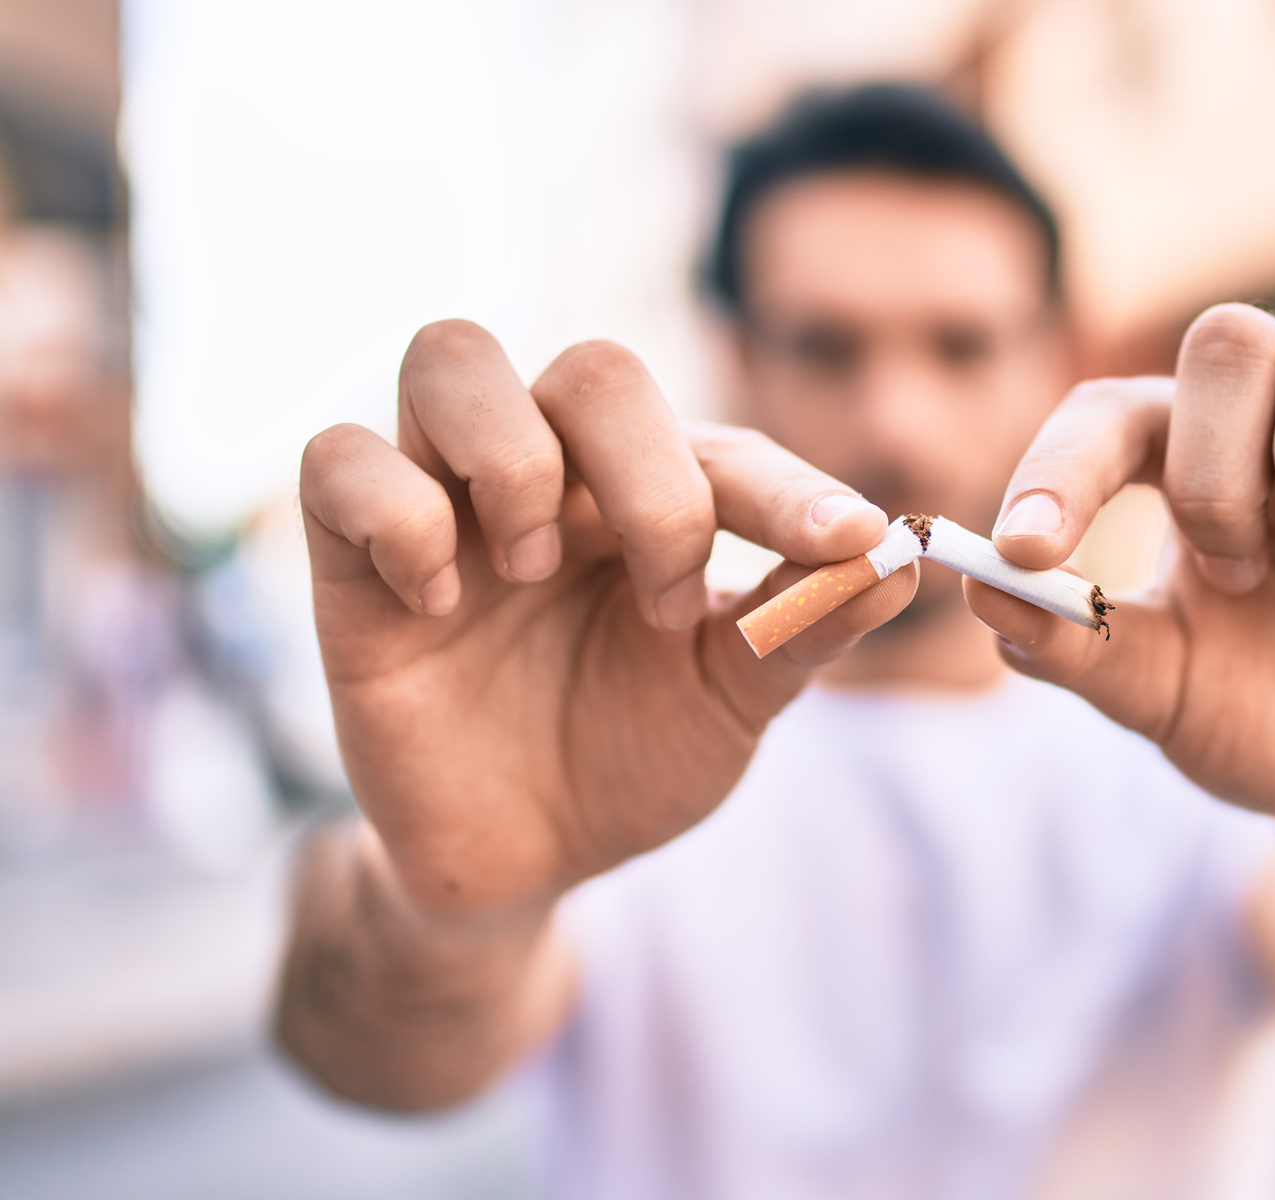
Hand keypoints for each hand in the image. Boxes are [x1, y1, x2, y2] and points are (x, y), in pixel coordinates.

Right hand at [300, 321, 915, 914]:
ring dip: (517, 462)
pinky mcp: (350, 557)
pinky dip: (398, 513)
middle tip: (665, 598)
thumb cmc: (632, 756)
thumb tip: (899, 561)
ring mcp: (447, 501)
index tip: (847, 544)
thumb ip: (802, 629)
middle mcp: (553, 473)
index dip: (791, 490)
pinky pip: (339, 457)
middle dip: (650, 480)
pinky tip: (443, 604)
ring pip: (453, 357)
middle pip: (595, 368)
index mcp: (654, 494)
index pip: (724, 446)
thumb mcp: (729, 700)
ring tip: (537, 571)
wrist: (524, 857)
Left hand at [973, 279, 1274, 846]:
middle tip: (1236, 577)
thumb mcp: (1166, 696)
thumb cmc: (1273, 722)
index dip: (1059, 467)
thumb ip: (1078, 644)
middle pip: (1228, 339)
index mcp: (1190, 461)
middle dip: (1213, 468)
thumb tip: (976, 586)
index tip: (1025, 547)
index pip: (1109, 411)